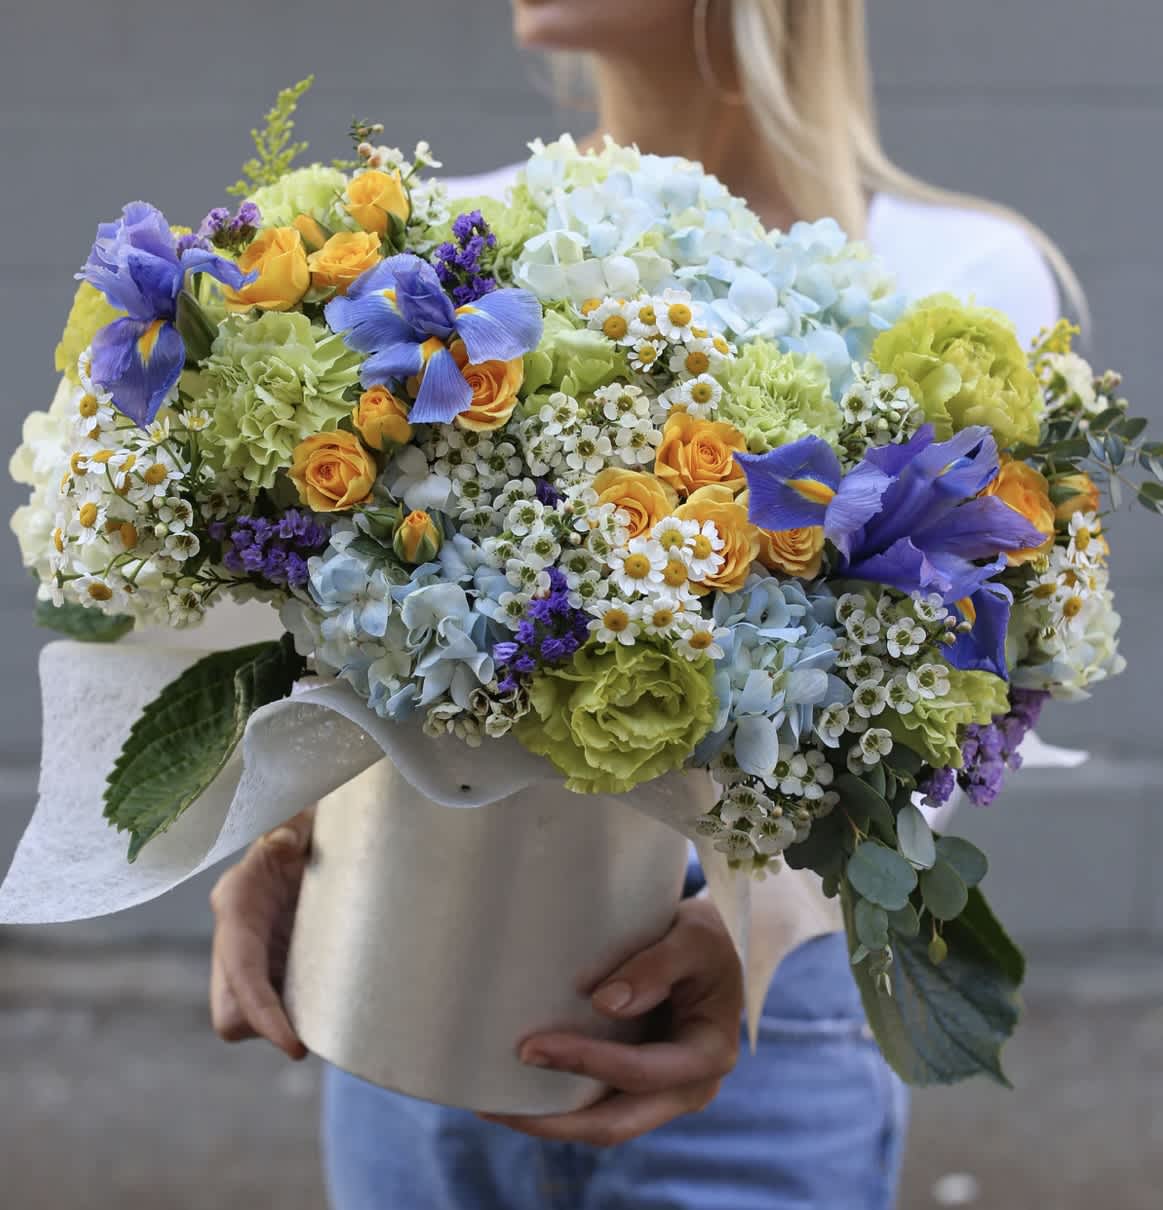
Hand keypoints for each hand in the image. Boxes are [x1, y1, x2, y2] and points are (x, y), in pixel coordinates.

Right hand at [208, 807, 315, 1059]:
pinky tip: (339, 1000)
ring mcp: (250, 959)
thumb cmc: (298, 828)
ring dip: (291, 1022)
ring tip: (338, 1009)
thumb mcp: (293, 823)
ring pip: (252, 1018)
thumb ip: (288, 829)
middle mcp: (235, 940)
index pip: (241, 972)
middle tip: (320, 1026)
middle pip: (230, 1014)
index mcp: (237, 904)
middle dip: (266, 1029)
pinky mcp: (270, 968)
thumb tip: (287, 841)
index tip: (295, 1048)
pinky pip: (277, 1007)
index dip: (263, 1013)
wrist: (300, 836)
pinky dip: (302, 1014)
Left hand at [480, 895, 742, 1146]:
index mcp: (708, 1054)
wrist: (719, 947)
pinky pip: (599, 1105)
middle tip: (494, 1103)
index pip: (641, 1073)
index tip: (532, 1046)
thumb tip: (602, 1003)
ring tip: (493, 1104)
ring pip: (603, 1124)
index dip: (586, 1063)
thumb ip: (656, 966)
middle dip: (554, 1120)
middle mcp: (688, 1087)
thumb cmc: (707, 936)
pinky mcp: (641, 1083)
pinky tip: (519, 1091)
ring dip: (550, 1121)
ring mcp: (664, 1092)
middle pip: (616, 1123)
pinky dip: (562, 1104)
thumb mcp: (693, 937)